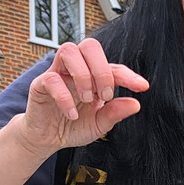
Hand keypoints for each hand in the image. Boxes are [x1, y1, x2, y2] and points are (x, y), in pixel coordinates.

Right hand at [16, 39, 148, 155]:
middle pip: (90, 46)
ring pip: (68, 50)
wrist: (48, 138)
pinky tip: (72, 115)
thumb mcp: (99, 124)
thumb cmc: (74, 126)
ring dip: (83, 75)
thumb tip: (136, 104)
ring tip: (87, 100)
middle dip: (102, 70)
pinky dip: (65, 97)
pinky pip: (52, 78)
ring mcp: (58, 73)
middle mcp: (77, 69)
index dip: (129, 75)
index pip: (113, 67)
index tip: (143, 86)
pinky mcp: (41, 83)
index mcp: (94, 77)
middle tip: (105, 96)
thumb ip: (115, 113)